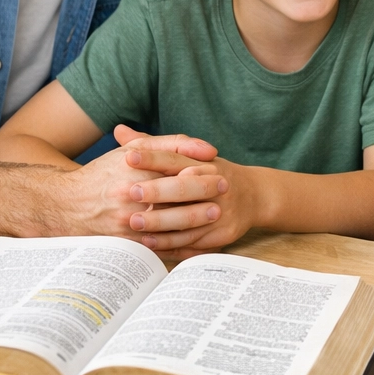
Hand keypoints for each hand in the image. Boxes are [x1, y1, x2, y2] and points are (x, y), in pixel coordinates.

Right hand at [45, 134, 224, 238]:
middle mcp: (131, 197)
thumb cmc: (105, 173)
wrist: (66, 206)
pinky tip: (198, 243)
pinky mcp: (127, 244)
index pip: (175, 172)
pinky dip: (180, 246)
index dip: (202, 175)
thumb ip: (172, 144)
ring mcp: (129, 223)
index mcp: (134, 171)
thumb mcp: (134, 151)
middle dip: (203, 198)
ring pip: (170, 226)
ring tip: (216, 217)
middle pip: (176, 200)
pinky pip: (159, 247)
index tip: (220, 174)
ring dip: (196, 224)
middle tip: (224, 196)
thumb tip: (207, 149)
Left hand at [126, 155, 263, 258]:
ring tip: (135, 224)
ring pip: (188, 218)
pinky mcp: (223, 233)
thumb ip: (154, 147)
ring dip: (160, 223)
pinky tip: (150, 243)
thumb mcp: (189, 156)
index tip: (128, 157)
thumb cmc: (212, 174)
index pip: (175, 158)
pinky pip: (194, 241)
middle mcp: (215, 184)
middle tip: (131, 194)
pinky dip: (171, 244)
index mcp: (204, 163)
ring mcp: (222, 210)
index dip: (152, 157)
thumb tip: (118, 130)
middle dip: (158, 191)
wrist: (254, 196)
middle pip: (184, 188)